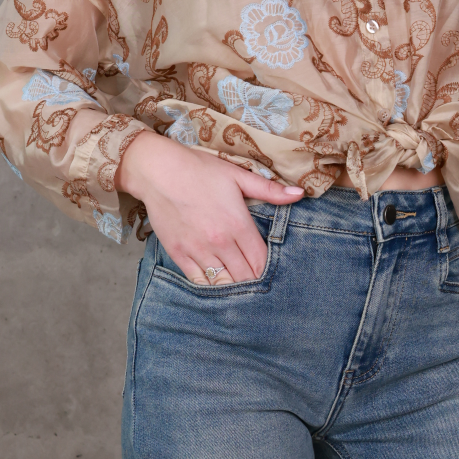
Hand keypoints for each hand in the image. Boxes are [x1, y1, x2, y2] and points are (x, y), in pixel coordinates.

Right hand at [115, 131, 304, 284]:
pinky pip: (198, 282)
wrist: (159, 171)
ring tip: (242, 289)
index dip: (270, 269)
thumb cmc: (200, 169)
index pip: (261, 261)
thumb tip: (300, 194)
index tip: (275, 272)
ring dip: (234, 287)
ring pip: (223, 283)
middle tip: (261, 285)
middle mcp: (219, 242)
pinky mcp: (179, 254)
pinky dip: (210, 287)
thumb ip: (270, 190)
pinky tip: (218, 286)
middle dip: (255, 282)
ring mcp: (197, 251)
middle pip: (245, 276)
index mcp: (237, 224)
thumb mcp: (237, 175)